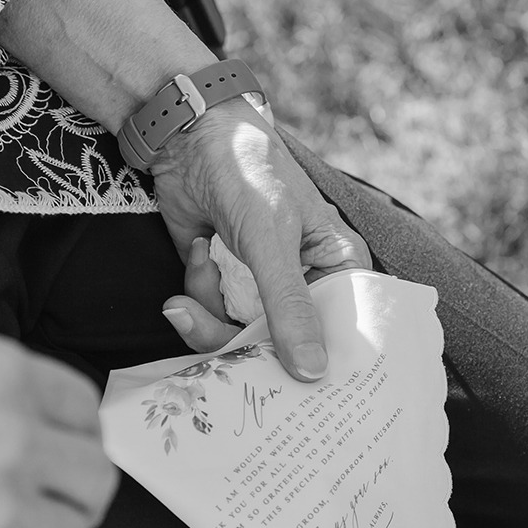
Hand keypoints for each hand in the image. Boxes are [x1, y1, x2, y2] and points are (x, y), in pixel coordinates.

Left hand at [153, 98, 371, 377]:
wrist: (186, 137)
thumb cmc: (248, 171)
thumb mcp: (271, 240)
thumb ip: (288, 306)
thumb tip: (312, 373)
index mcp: (337, 269)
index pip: (341, 336)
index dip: (318, 364)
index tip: (290, 390)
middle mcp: (303, 285)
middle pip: (281, 347)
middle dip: (237, 337)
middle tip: (205, 325)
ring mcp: (260, 289)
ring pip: (239, 338)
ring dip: (208, 306)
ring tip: (201, 260)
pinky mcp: (222, 286)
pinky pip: (210, 318)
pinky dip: (196, 288)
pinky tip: (196, 249)